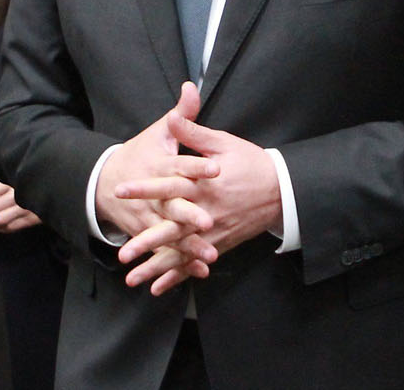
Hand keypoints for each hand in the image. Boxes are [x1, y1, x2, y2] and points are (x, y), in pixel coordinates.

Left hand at [0, 179, 41, 233]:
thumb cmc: (26, 180)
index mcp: (9, 180)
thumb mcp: (8, 178)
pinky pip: (8, 228)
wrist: (57, 183)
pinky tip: (8, 219)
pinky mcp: (34, 218)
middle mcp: (17, 194)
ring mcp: (26, 207)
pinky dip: (4, 226)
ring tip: (0, 212)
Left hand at [114, 82, 282, 294]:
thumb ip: (193, 131)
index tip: (120, 191)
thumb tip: (173, 114)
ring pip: (181, 253)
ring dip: (156, 267)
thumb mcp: (223, 143)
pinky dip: (178, 276)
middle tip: (122, 254)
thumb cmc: (251, 163)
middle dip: (146, 242)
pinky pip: (196, 263)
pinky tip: (159, 288)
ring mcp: (214, 233)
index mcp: (203, 185)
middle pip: (171, 230)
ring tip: (132, 279)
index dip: (143, 189)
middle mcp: (207, 213)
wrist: (283, 191)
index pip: (168, 186)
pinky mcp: (220, 244)